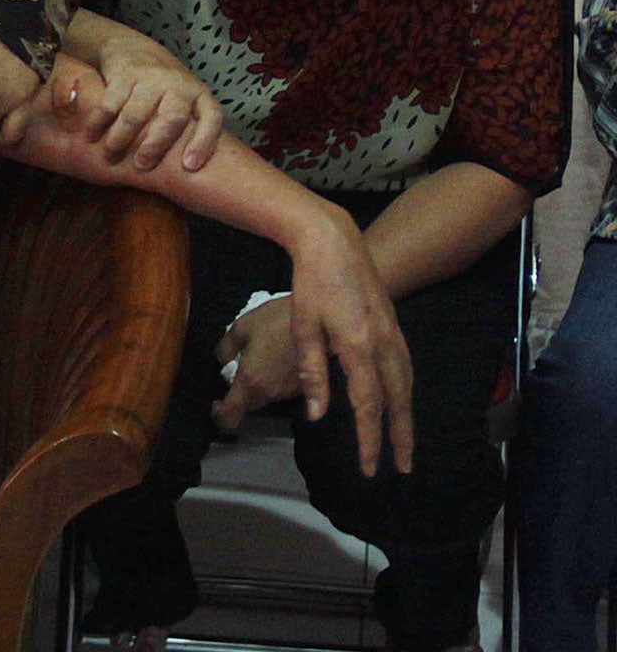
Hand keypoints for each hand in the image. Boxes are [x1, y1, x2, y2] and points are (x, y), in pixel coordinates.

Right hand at [91, 39, 224, 171]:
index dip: (202, 143)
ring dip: (121, 138)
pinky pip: (110, 103)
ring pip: (136, 114)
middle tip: (141, 166)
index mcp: (199, 95)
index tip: (189, 166)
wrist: (134, 48)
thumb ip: (187, 128)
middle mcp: (178, 84)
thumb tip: (186, 173)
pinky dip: (98, 122)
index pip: (210, 118)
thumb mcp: (183, 102)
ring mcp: (152, 77)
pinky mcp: (125, 73)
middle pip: (171, 118)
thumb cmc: (163, 89)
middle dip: (155, 145)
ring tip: (110, 155)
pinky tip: (90, 136)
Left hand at [211, 299, 300, 426]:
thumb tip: (221, 360)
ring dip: (259, 387)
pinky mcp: (304, 386)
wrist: (319, 319)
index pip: (231, 416)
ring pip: (266, 398)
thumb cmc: (279, 320)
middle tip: (236, 373)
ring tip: (259, 361)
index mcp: (251, 380)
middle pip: (249, 407)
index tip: (216, 404)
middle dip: (239, 396)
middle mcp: (271, 392)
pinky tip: (276, 360)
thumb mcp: (242, 327)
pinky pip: (282, 390)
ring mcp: (290, 392)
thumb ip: (226, 348)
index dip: (220, 416)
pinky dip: (275, 381)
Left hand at [275, 204, 415, 477]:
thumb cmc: (312, 283)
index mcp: (359, 347)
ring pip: (407, 384)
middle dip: (401, 437)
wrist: (334, 241)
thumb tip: (317, 415)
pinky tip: (401, 400)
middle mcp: (385, 343)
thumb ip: (312, 373)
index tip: (369, 467)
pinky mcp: (394, 325)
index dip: (369, 439)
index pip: (368, 406)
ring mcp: (394, 333)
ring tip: (404, 443)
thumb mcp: (303, 327)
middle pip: (399, 401)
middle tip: (404, 468)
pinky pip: (406, 367)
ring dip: (407, 416)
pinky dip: (406, 391)